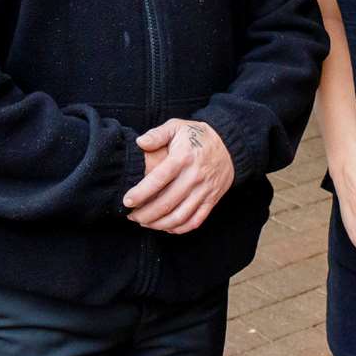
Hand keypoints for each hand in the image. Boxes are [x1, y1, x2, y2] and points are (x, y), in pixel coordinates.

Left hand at [122, 119, 233, 233]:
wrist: (229, 145)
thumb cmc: (197, 136)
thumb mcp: (177, 127)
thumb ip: (157, 134)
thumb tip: (139, 142)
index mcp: (183, 158)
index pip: (158, 180)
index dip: (140, 193)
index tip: (126, 201)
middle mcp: (194, 176)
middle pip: (166, 203)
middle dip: (145, 214)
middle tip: (131, 216)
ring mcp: (204, 190)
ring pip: (179, 216)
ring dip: (159, 224)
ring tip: (145, 223)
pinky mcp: (212, 200)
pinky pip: (195, 221)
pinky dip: (179, 229)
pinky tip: (166, 227)